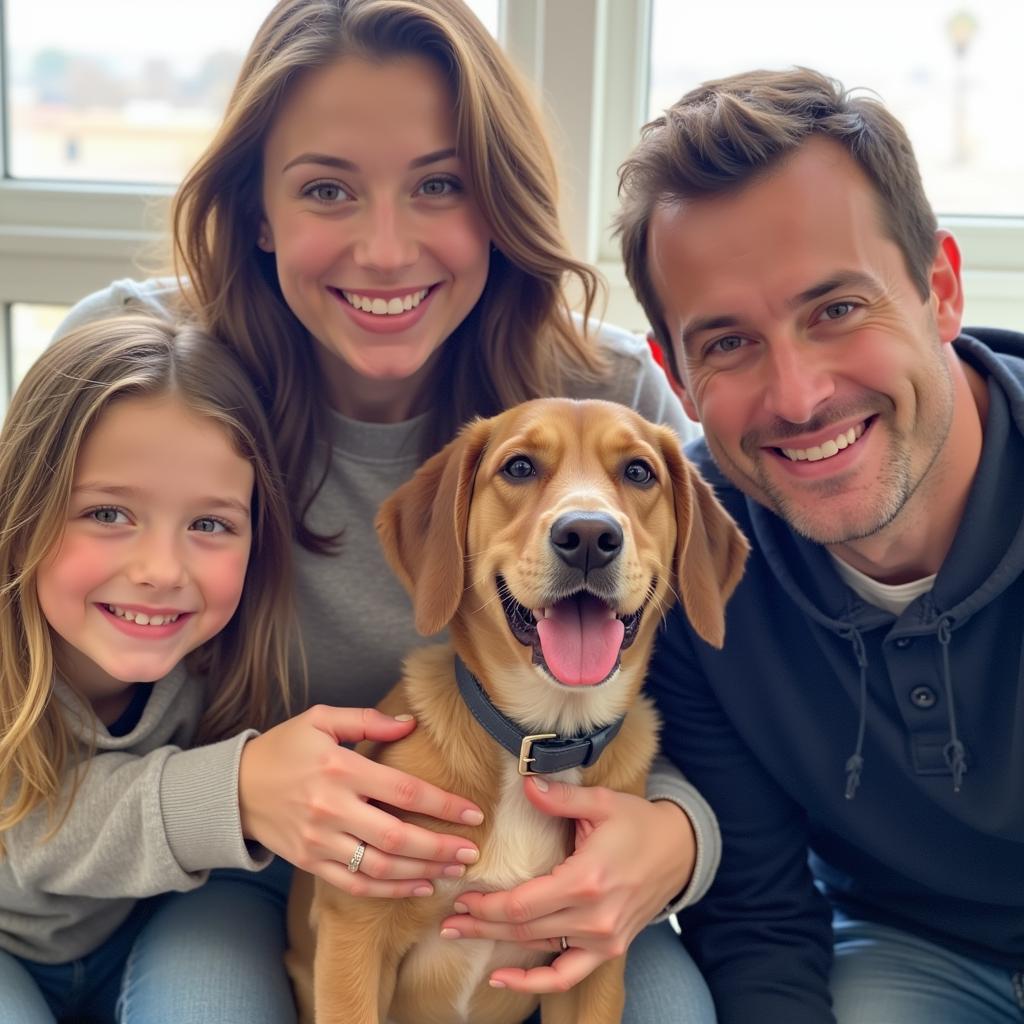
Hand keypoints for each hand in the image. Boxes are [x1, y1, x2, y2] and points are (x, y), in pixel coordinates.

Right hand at [238, 705, 483, 897]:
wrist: (234, 788)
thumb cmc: (284, 747)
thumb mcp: (321, 719)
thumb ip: (367, 720)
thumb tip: (410, 724)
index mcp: (341, 769)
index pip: (404, 791)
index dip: (444, 805)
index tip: (473, 813)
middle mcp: (331, 809)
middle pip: (397, 837)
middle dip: (440, 848)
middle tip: (472, 852)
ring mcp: (319, 840)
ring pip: (379, 866)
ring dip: (422, 872)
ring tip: (454, 872)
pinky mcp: (310, 862)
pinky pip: (355, 884)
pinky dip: (389, 890)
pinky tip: (418, 887)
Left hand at [439, 777, 694, 992]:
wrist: (680, 852)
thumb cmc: (638, 822)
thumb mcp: (602, 802)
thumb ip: (560, 798)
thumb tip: (526, 782)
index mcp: (587, 880)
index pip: (522, 903)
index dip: (486, 904)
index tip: (460, 896)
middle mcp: (594, 917)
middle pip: (522, 928)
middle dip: (480, 923)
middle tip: (448, 919)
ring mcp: (603, 938)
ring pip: (537, 948)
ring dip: (496, 946)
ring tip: (461, 936)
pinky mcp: (609, 949)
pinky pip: (566, 976)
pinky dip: (533, 984)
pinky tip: (501, 978)